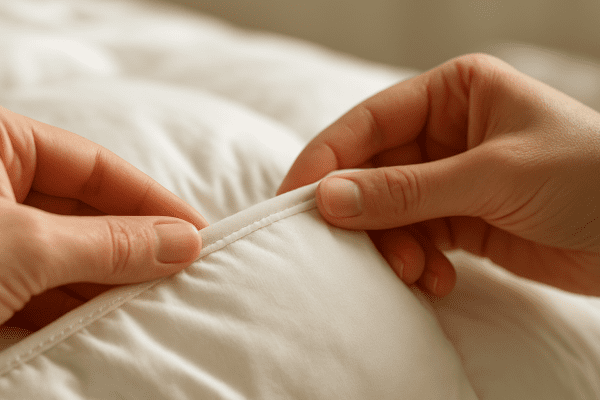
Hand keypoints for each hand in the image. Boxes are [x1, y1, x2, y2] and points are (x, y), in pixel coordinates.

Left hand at [0, 106, 206, 330]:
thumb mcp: (24, 246)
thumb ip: (108, 243)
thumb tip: (183, 241)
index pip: (95, 166)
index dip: (151, 200)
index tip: (197, 232)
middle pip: (84, 213)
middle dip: (133, 247)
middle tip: (182, 273)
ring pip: (66, 255)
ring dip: (107, 284)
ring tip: (154, 304)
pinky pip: (40, 289)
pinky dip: (73, 309)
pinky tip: (111, 323)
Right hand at [278, 54, 599, 296]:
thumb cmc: (588, 177)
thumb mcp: (492, 176)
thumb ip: (407, 190)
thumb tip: (328, 198)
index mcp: (454, 93)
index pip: (370, 122)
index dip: (327, 159)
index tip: (295, 197)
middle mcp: (447, 131)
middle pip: (373, 170)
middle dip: (362, 213)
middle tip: (349, 248)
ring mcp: (451, 178)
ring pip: (389, 211)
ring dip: (393, 246)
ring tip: (415, 271)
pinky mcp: (461, 220)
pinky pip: (416, 238)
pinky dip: (418, 263)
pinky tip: (439, 280)